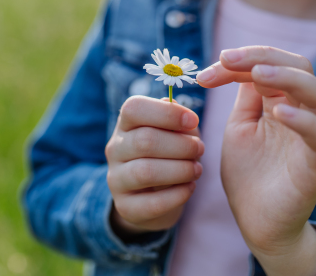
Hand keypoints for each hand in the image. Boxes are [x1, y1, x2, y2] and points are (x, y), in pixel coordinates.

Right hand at [105, 96, 203, 236]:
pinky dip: (177, 195)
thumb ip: (179, 123)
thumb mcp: (174, 134)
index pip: (133, 108)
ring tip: (197, 169)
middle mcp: (115, 149)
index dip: (166, 113)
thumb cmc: (168, 155)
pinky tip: (190, 188)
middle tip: (200, 149)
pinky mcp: (125, 207)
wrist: (153, 197)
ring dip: (180, 170)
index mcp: (126, 124)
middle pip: (144, 141)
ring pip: (145, 172)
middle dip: (181, 145)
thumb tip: (186, 119)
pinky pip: (152, 203)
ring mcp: (116, 179)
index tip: (193, 121)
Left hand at [197, 46, 315, 275]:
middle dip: (262, 56)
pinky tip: (279, 112)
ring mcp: (313, 136)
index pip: (270, 64)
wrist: (257, 222)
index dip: (240, 60)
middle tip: (227, 59)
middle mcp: (302, 113)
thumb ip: (245, 97)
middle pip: (300, 66)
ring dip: (288, 77)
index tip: (205, 73)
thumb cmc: (249, 174)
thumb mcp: (240, 127)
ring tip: (257, 73)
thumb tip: (235, 62)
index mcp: (281, 102)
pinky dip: (304, 120)